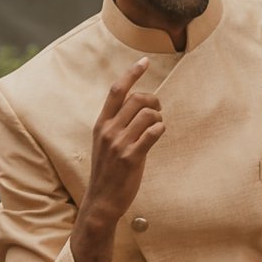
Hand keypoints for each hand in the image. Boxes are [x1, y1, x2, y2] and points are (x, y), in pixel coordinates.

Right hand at [85, 57, 163, 229]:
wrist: (101, 200)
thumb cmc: (107, 171)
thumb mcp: (105, 143)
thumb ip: (117, 125)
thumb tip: (139, 107)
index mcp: (101, 124)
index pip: (116, 91)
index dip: (132, 73)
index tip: (145, 61)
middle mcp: (108, 130)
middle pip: (136, 99)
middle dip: (154, 100)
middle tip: (158, 109)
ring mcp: (119, 144)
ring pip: (148, 114)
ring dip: (159, 116)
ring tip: (158, 125)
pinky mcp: (131, 157)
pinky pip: (153, 133)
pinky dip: (160, 130)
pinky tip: (158, 134)